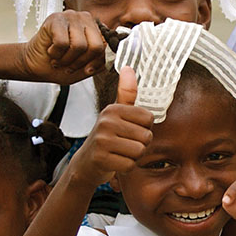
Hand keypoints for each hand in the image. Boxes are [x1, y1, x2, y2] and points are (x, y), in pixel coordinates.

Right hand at [19, 10, 106, 83]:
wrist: (35, 64)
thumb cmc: (60, 64)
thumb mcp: (85, 68)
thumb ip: (99, 62)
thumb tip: (111, 59)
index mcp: (95, 29)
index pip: (106, 47)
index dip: (95, 63)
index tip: (87, 69)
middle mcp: (85, 19)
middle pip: (96, 47)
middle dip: (81, 62)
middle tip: (69, 65)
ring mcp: (71, 16)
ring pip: (79, 46)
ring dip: (66, 59)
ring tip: (59, 58)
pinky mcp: (55, 18)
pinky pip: (62, 43)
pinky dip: (55, 53)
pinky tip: (51, 51)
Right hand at [71, 67, 152, 186]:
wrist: (86, 163)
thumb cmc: (106, 138)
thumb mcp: (116, 114)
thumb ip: (126, 93)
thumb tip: (128, 67)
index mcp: (113, 109)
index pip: (149, 118)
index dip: (144, 129)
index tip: (128, 131)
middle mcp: (106, 121)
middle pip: (146, 136)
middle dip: (139, 145)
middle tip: (123, 145)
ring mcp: (102, 140)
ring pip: (139, 151)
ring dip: (133, 157)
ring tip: (119, 153)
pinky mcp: (101, 158)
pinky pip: (130, 165)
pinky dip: (126, 168)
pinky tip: (114, 162)